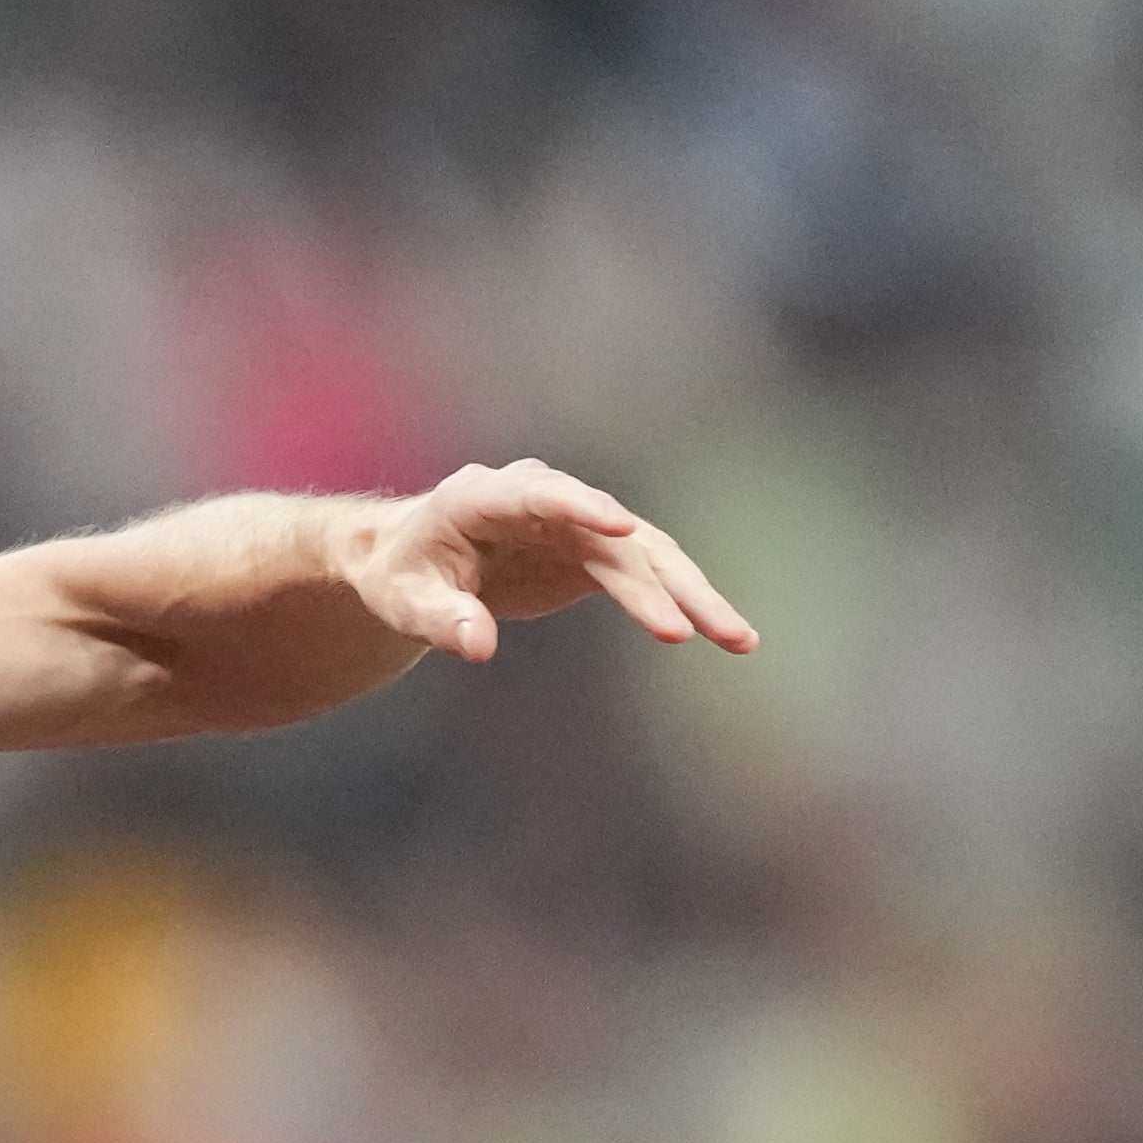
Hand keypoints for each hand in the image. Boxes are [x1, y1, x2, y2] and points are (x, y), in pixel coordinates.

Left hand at [327, 463, 756, 670]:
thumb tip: (476, 646)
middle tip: (692, 627)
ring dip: (692, 597)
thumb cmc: (403, 574)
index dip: (582, 509)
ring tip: (739, 640)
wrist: (418, 559)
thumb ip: (439, 620)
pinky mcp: (595, 551)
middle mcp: (546, 500)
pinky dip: (679, 604)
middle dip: (659, 581)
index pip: (543, 496)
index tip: (621, 529)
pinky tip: (722, 634)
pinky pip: (646, 576)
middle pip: (615, 535)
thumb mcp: (404, 601)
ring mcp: (578, 523)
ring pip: (647, 556)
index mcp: (487, 496)